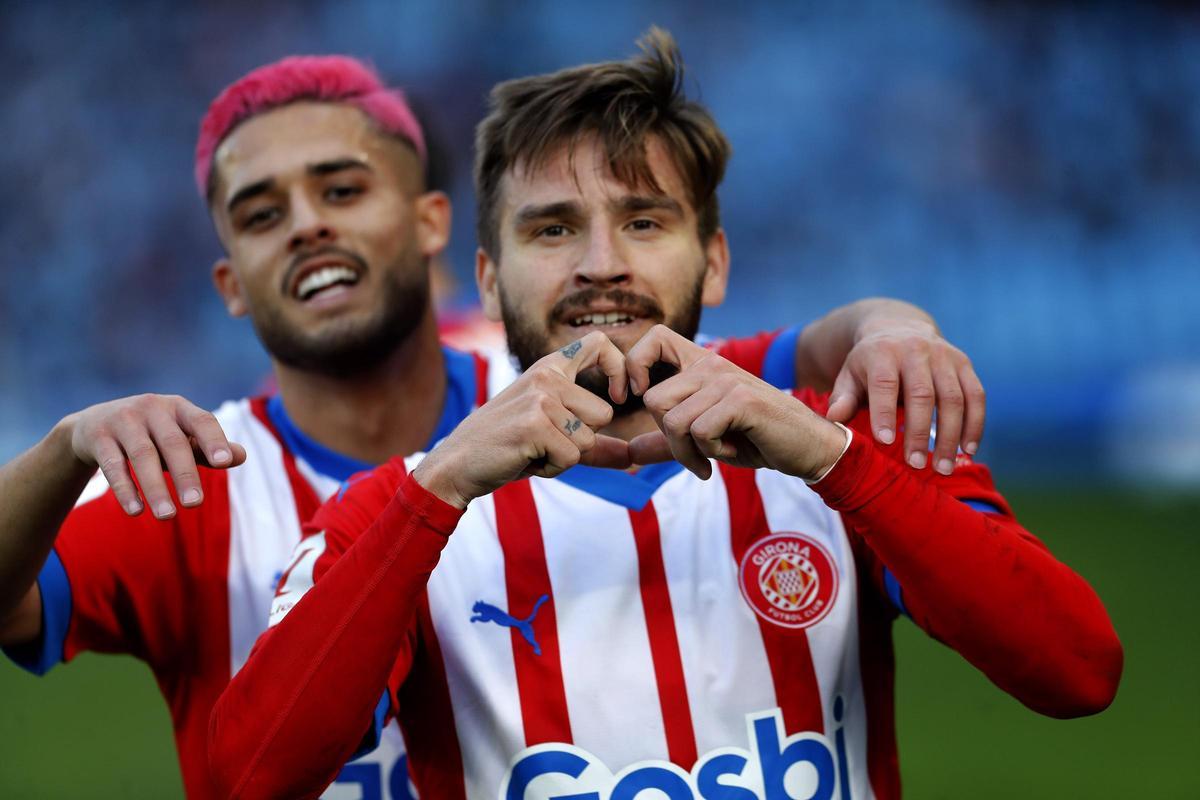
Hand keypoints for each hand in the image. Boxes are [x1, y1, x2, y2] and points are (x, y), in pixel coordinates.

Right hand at [63, 394, 246, 518]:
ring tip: (167, 516)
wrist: (94, 425)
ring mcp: (122, 420)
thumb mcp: (180, 438)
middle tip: (195, 504)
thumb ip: (207, 449)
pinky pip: (113, 465)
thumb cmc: (151, 436)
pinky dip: (125, 489)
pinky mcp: (98, 436)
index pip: (202, 421)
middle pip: (172, 443)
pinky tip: (136, 511)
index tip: (225, 463)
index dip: (214, 440)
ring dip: (155, 487)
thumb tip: (241, 456)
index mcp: (179, 407)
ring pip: (142, 455)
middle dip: (185, 474)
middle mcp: (152, 408)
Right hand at [412, 331, 631, 508]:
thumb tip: (632, 457)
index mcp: (549, 368)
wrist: (457, 462)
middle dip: (581, 440)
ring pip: (588, 439)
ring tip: (532, 449)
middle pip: (604, 414)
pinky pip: (571, 457)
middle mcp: (545, 376)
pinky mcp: (534, 424)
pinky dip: (552, 467)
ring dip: (564, 456)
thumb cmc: (506, 447)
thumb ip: (594, 444)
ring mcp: (540, 398)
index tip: (620, 396)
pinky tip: (525, 458)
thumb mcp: (550, 436)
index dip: (619, 368)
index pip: (599, 343)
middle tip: (542, 441)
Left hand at [627, 325, 846, 480]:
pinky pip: (699, 432)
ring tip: (718, 453)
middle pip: (654, 401)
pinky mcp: (741, 400)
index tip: (635, 397)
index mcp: (702, 366)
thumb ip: (668, 442)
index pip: (655, 338)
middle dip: (669, 440)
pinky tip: (733, 449)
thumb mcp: (706, 441)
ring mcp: (727, 380)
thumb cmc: (757, 440)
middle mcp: (712, 365)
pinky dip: (711, 453)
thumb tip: (629, 450)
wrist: (808, 447)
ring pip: (674, 422)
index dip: (634, 365)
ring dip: (690, 452)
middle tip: (697, 452)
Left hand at [827, 316, 983, 474]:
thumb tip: (833, 419)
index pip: (885, 384)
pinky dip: (974, 425)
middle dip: (920, 433)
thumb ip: (842, 397)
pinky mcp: (964, 364)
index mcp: (883, 352)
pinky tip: (967, 451)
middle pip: (923, 394)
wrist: (898, 328)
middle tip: (917, 465)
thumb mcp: (849, 375)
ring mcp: (944, 356)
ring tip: (943, 468)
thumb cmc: (869, 364)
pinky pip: (976, 396)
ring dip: (951, 436)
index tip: (885, 442)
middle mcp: (916, 350)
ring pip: (953, 398)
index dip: (884, 412)